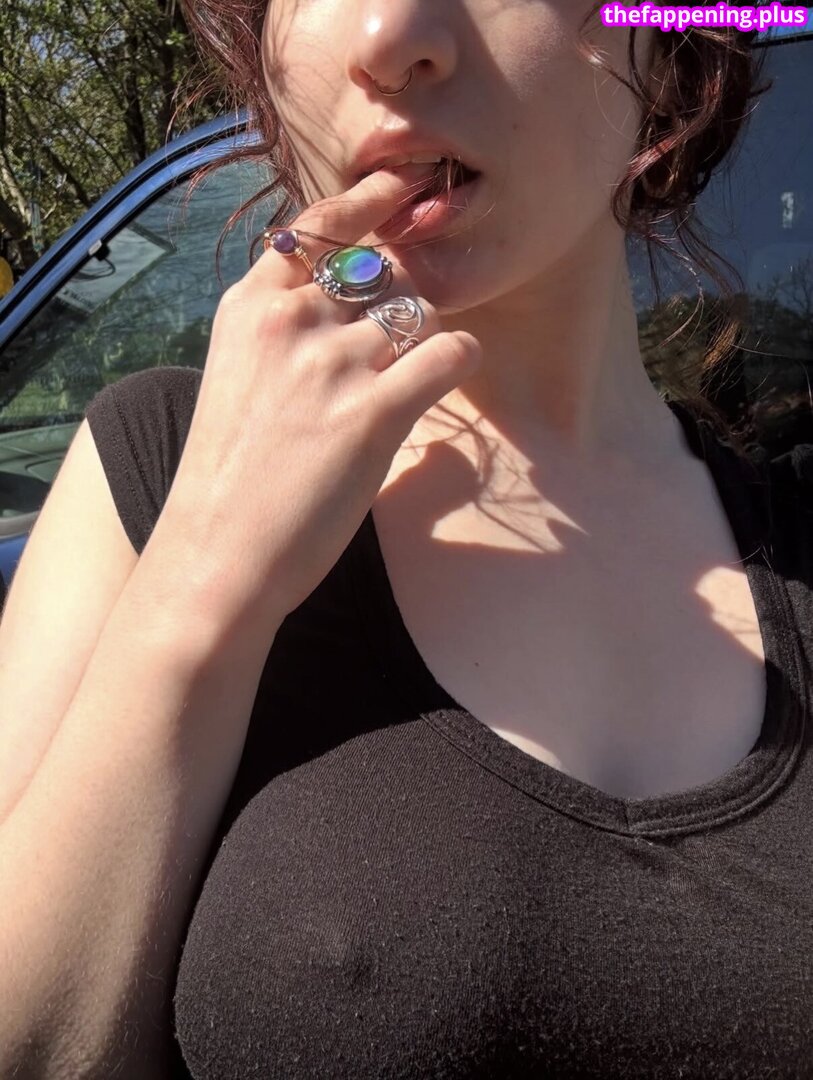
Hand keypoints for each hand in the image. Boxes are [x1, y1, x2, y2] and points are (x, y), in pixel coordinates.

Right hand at [164, 166, 482, 636]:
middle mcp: (291, 319)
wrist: (218, 552)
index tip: (401, 185)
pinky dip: (458, 360)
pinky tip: (446, 377)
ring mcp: (332, 362)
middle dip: (406, 291)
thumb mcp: (235, 381)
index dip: (367, 201)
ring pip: (418, 311)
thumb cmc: (227, 478)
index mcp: (250, 307)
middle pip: (382, 269)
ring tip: (411, 376)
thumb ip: (278, 336)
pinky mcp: (374, 410)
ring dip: (425, 338)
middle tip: (409, 329)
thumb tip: (342, 315)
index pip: (317, 227)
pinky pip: (448, 354)